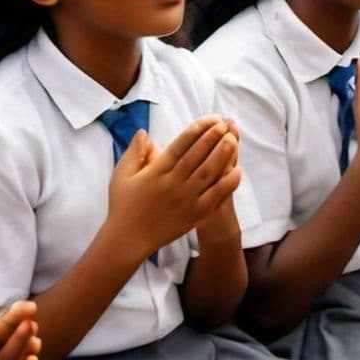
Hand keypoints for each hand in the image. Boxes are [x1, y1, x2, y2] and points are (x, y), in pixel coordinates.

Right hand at [107, 118, 240, 259]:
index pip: (180, 145)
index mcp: (156, 171)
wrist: (128, 239)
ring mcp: (185, 200)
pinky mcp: (194, 215)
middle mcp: (173, 183)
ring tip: (232, 139)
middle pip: (197, 155)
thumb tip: (144, 132)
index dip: (196, 130)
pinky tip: (237, 171)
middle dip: (212, 137)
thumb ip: (135, 152)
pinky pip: (215, 197)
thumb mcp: (122, 175)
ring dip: (222, 155)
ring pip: (208, 173)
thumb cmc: (123, 205)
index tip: (209, 119)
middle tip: (224, 125)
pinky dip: (227, 183)